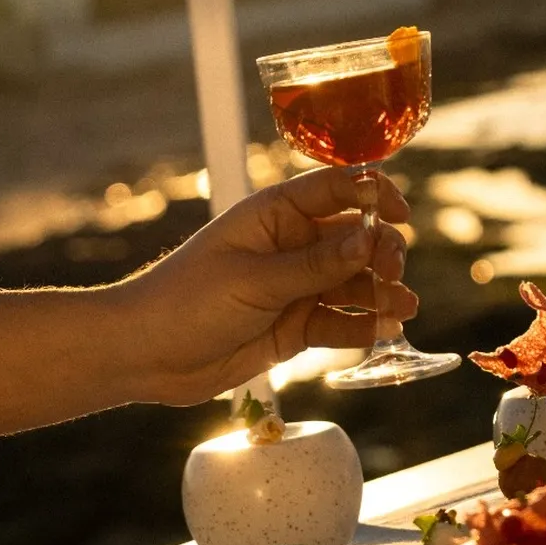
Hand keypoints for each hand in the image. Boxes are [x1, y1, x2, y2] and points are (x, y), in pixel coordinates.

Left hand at [120, 167, 416, 405]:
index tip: (402, 212)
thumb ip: (316, 264)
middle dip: (381, 252)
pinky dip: (363, 325)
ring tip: (402, 307)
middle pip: (355, 238)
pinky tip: (383, 330)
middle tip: (392, 274)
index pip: (336, 189)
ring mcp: (295, 286)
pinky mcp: (296, 325)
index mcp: (275, 213)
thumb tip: (371, 237)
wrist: (143, 355)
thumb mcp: (254, 280)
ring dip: (381, 292)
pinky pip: (340, 320)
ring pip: (353, 282)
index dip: (374, 194)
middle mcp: (291, 244)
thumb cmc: (186, 301)